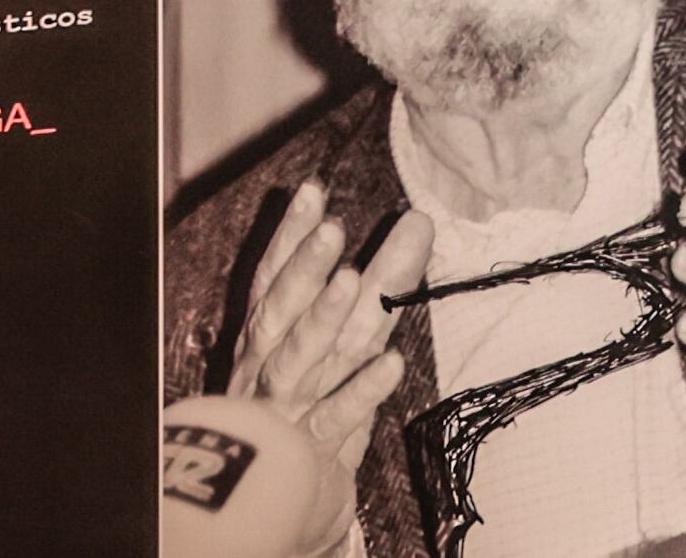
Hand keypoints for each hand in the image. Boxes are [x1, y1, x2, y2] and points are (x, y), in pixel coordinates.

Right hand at [221, 175, 426, 499]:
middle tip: (333, 227)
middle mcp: (272, 367)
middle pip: (288, 312)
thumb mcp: (323, 343)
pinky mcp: (315, 450)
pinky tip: (393, 365)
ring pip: (306, 359)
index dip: (291, 237)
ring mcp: (291, 408)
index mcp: (268, 339)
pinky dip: (363, 393)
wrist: (282, 495)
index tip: (314, 191)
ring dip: (326, 319)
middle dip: (306, 269)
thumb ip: (364, 287)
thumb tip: (417, 224)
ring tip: (353, 279)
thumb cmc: (307, 403)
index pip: (274, 280)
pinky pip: (339, 419)